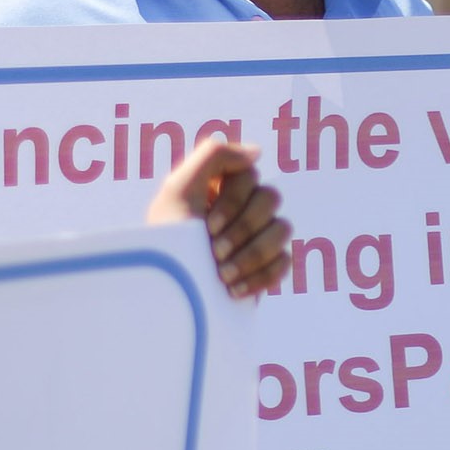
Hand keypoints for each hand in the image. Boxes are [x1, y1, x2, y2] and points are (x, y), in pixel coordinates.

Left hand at [149, 138, 290, 299]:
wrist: (164, 296)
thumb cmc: (167, 240)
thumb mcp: (179, 189)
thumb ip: (215, 155)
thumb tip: (258, 153)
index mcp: (219, 186)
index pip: (249, 175)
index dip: (232, 202)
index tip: (207, 226)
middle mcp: (241, 207)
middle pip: (270, 199)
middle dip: (243, 229)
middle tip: (215, 252)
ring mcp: (258, 237)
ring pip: (283, 229)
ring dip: (252, 254)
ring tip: (222, 275)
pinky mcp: (266, 267)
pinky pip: (284, 261)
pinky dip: (261, 276)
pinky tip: (233, 290)